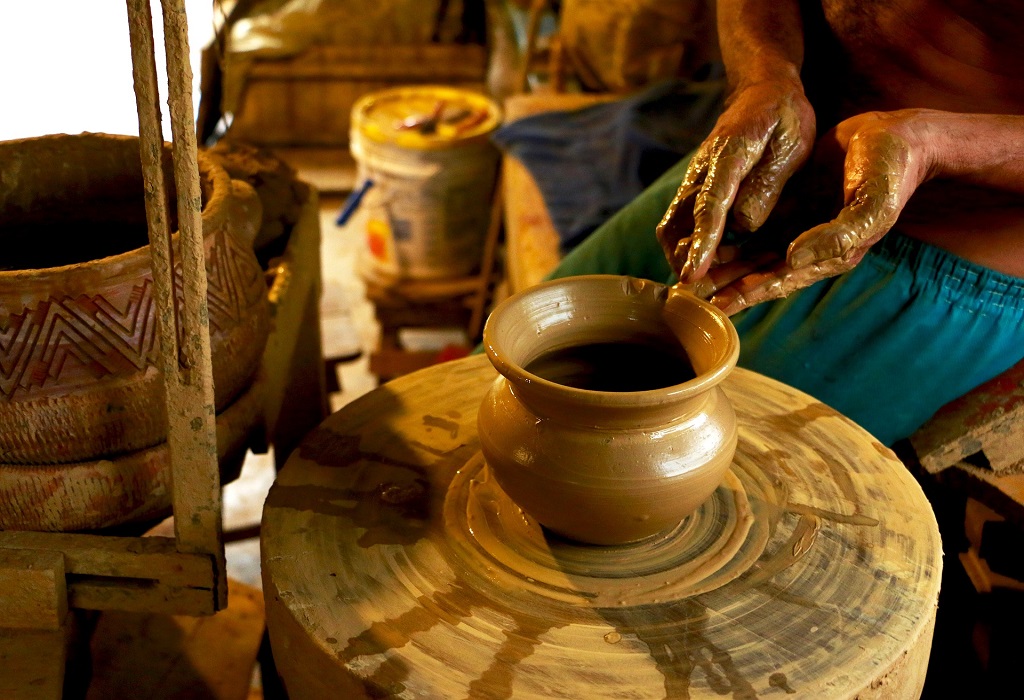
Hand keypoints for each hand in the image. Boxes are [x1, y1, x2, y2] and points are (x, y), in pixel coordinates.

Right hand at [657, 79, 815, 281]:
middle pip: (676, 224)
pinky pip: (683, 224)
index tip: (693, 274)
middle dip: (681, 259)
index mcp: (728, 155)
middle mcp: (702, 171)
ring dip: (683, 258)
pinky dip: (690, 248)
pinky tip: (709, 267)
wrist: (762, 90)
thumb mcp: (791, 144)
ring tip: (704, 286)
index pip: (709, 206)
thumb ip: (768, 185)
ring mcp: (695, 180)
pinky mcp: (697, 188)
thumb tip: (744, 226)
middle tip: (698, 290)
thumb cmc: (783, 117)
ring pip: (673, 227)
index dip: (702, 243)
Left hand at [702, 110, 933, 314]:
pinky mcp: (790, 206)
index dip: (748, 294)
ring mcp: (799, 228)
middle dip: (726, 288)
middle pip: (760, 275)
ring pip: (752, 255)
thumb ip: (836, 236)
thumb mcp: (872, 205)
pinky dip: (731, 238)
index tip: (717, 306)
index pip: (781, 281)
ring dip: (723, 267)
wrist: (899, 136)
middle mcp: (811, 248)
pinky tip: (705, 244)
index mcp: (830, 255)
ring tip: (688, 278)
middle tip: (688, 299)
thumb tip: (793, 260)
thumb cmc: (891, 172)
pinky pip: (755, 228)